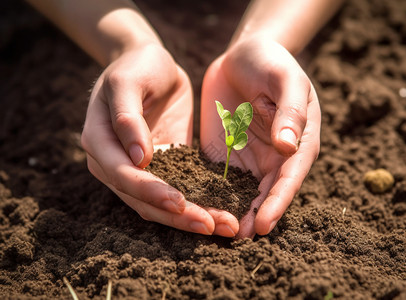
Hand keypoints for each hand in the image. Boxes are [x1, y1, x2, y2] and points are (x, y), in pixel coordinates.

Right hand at [81, 43, 215, 234]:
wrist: (151, 64)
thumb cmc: (137, 66)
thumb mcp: (128, 80)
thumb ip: (128, 117)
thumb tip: (138, 158)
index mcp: (99, 141)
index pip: (123, 176)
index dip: (150, 191)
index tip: (180, 202)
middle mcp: (113, 163)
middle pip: (142, 200)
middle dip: (177, 217)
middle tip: (212, 227)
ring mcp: (137, 169)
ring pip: (159, 205)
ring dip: (188, 219)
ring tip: (224, 228)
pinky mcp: (161, 167)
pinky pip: (176, 192)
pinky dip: (196, 205)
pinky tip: (220, 214)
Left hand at [200, 38, 320, 237]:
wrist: (244, 54)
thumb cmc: (272, 63)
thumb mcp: (286, 80)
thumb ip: (290, 111)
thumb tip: (288, 147)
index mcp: (299, 142)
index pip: (289, 178)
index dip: (277, 202)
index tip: (264, 224)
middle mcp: (275, 156)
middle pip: (267, 193)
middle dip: (255, 216)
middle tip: (239, 238)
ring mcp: (249, 157)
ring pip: (243, 192)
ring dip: (234, 212)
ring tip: (220, 233)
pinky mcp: (225, 153)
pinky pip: (219, 179)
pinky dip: (213, 195)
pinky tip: (200, 208)